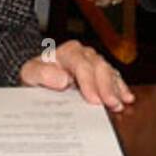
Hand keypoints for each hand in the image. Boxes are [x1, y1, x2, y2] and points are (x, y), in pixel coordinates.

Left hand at [18, 40, 134, 111]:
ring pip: (109, 71)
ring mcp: (94, 62)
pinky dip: (121, 87)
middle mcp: (84, 54)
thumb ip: (41, 74)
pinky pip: (114, 77)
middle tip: (111, 103)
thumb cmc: (36, 75)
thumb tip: (62, 79)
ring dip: (116, 88)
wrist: (40, 77)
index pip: (81, 64)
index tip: (93, 99)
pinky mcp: (100, 72)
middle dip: (106, 86)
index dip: (89, 82)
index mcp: (67, 52)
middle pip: (99, 67)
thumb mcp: (29, 73)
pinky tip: (126, 98)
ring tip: (119, 104)